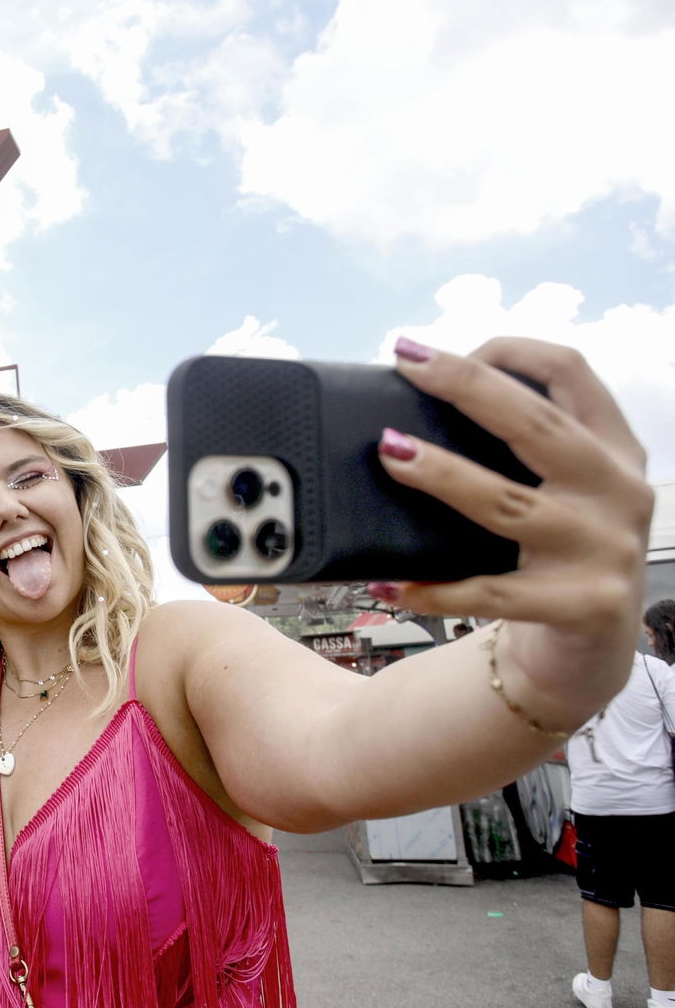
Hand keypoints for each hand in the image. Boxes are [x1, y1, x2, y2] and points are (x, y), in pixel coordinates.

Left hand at [378, 336, 651, 717]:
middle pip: (537, 425)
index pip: (572, 373)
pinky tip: (390, 583)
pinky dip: (435, 589)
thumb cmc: (552, 560)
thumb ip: (515, 456)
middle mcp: (617, 492)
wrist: (586, 656)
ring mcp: (605, 549)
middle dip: (468, 385)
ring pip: (508, 503)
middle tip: (408, 364)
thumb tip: (410, 422)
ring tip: (391, 453)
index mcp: (612, 450)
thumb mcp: (555, 495)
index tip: (441, 352)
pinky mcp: (584, 606)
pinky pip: (493, 593)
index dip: (509, 351)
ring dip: (443, 475)